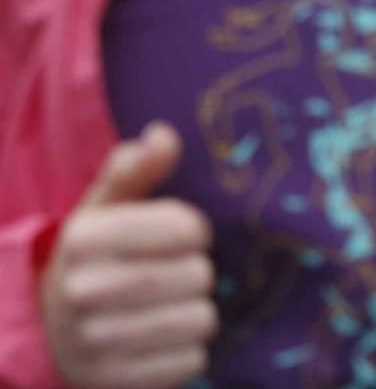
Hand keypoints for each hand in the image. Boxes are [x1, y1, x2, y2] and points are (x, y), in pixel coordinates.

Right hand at [39, 122, 216, 388]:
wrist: (51, 333)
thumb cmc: (96, 257)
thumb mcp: (106, 207)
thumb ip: (134, 169)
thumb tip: (162, 135)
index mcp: (84, 238)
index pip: (187, 227)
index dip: (194, 230)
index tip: (179, 235)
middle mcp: (82, 290)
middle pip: (198, 275)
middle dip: (196, 272)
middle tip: (172, 274)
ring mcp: (94, 343)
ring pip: (200, 320)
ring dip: (195, 312)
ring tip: (166, 307)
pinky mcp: (115, 382)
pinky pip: (191, 360)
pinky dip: (186, 350)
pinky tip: (160, 340)